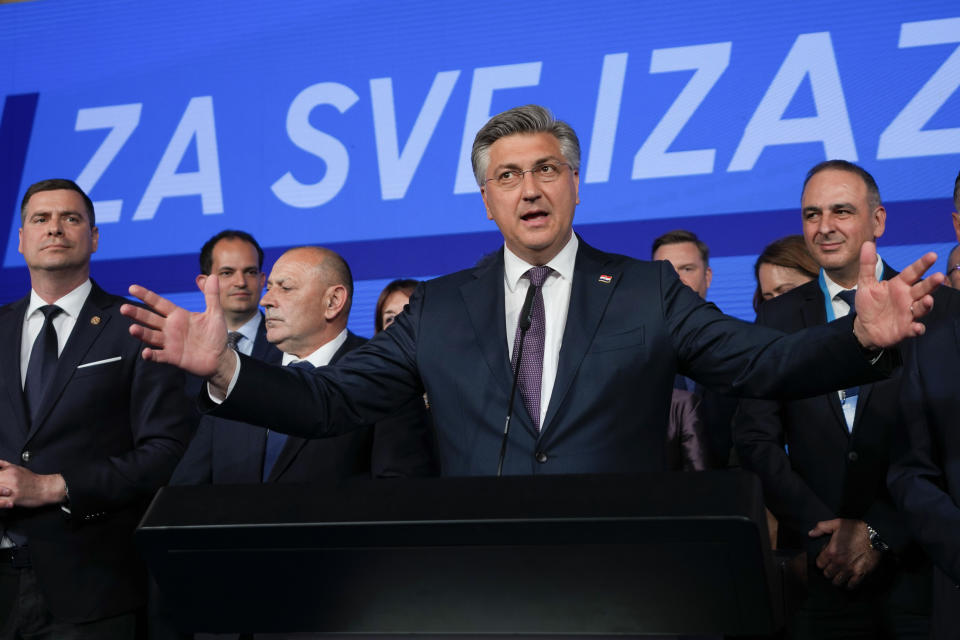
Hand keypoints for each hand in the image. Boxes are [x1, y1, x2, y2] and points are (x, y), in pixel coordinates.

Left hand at [0, 460, 65, 507]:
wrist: (44, 488)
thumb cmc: (31, 479)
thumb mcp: (17, 468)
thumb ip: (3, 464)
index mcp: (9, 471)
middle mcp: (9, 480)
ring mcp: (10, 491)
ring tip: (0, 493)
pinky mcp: (13, 500)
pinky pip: (0, 502)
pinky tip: (1, 499)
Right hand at [120, 275, 235, 386]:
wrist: (220, 358)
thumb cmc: (215, 335)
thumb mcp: (215, 313)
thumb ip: (211, 295)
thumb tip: (211, 275)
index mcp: (178, 315)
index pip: (158, 303)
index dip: (146, 296)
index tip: (132, 288)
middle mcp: (170, 328)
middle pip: (150, 319)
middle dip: (137, 314)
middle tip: (123, 308)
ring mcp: (170, 343)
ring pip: (151, 336)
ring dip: (141, 333)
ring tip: (132, 329)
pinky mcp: (172, 357)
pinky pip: (159, 355)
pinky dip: (152, 355)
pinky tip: (146, 353)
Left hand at [808, 518, 880, 588]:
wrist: (875, 534)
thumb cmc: (855, 528)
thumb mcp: (836, 523)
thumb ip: (821, 528)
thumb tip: (810, 534)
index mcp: (831, 551)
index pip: (819, 564)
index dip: (821, 562)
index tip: (825, 560)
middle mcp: (839, 563)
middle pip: (827, 574)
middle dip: (828, 571)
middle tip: (832, 568)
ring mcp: (850, 570)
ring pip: (837, 582)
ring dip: (837, 579)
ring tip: (839, 575)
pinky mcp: (861, 574)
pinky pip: (851, 585)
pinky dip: (849, 585)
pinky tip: (849, 580)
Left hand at [852, 242, 941, 348]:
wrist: (865, 327)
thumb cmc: (869, 303)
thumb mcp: (866, 283)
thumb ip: (868, 265)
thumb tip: (867, 243)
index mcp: (899, 285)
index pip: (912, 272)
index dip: (922, 264)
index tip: (932, 255)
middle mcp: (908, 297)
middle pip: (922, 289)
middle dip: (931, 283)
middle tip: (939, 276)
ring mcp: (909, 313)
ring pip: (922, 307)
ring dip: (926, 304)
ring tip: (928, 299)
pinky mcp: (906, 329)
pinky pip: (915, 329)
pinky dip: (917, 328)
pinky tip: (917, 327)